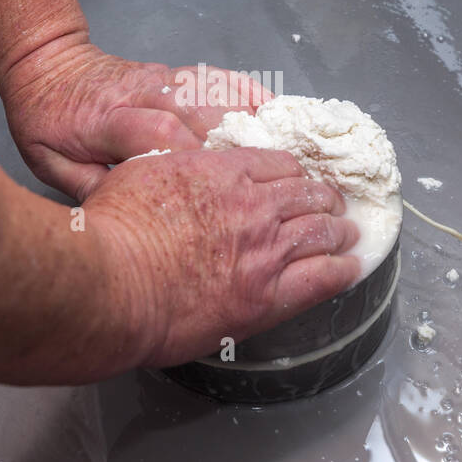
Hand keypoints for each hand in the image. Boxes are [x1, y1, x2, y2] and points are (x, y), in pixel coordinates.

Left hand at [4, 40, 270, 199]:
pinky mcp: (178, 73)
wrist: (47, 66)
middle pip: (199, 115)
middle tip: (270, 184)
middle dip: (235, 149)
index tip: (219, 190)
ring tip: (288, 156)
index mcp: (108, 120)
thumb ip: (88, 186)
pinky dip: (252, 95)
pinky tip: (278, 114)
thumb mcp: (50, 163)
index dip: (190, 158)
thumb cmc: (47, 123)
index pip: (158, 133)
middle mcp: (144, 94)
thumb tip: (124, 213)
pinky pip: (222, 80)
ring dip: (254, 125)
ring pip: (217, 97)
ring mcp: (164, 80)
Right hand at [85, 147, 361, 368]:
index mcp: (222, 172)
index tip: (296, 179)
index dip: (292, 173)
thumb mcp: (138, 174)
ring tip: (348, 235)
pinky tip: (352, 269)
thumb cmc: (109, 231)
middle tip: (333, 204)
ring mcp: (264, 251)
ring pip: (321, 232)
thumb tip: (171, 166)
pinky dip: (343, 271)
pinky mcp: (265, 297)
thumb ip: (169, 168)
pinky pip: (322, 278)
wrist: (110, 283)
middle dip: (324, 199)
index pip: (276, 164)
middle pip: (307, 195)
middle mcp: (253, 206)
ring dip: (338, 231)